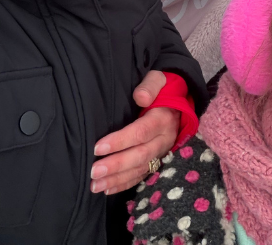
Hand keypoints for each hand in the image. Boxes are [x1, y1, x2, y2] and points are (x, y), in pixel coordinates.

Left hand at [89, 70, 178, 194]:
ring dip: (117, 179)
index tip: (98, 147)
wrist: (177, 104)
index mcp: (162, 119)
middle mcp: (164, 139)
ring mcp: (161, 153)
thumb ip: (150, 85)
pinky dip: (125, 184)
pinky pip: (142, 176)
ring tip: (95, 185)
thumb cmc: (161, 91)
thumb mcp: (159, 80)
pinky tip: (107, 190)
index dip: (120, 141)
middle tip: (94, 172)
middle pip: (140, 155)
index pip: (141, 132)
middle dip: (116, 165)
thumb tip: (140, 97)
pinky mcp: (157, 161)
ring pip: (140, 169)